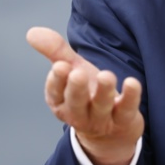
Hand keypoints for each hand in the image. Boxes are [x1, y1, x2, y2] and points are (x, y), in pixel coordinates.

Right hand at [26, 26, 143, 164]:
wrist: (112, 131)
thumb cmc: (88, 94)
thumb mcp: (72, 70)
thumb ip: (55, 52)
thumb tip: (31, 32)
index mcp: (61, 102)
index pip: (56, 92)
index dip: (58, 80)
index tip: (61, 66)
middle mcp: (79, 114)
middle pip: (75, 103)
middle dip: (76, 89)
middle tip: (77, 73)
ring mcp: (101, 120)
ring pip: (101, 107)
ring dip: (103, 92)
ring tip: (107, 75)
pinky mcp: (123, 121)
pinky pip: (126, 110)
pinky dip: (131, 97)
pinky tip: (132, 83)